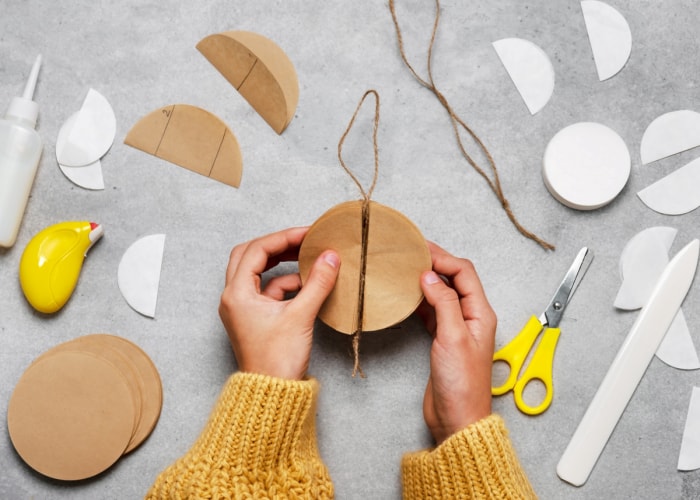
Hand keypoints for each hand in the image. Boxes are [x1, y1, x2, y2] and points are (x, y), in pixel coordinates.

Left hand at [219, 227, 339, 379]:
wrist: (272, 394)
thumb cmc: (277, 360)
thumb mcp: (301, 316)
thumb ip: (318, 283)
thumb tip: (331, 257)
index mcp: (237, 294)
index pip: (257, 250)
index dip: (284, 237)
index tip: (308, 234)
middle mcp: (233, 298)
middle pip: (250, 255)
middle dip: (278, 246)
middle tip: (303, 241)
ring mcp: (242, 308)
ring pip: (258, 273)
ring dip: (282, 264)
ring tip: (308, 259)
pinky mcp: (253, 318)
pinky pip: (267, 290)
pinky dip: (285, 283)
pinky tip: (307, 285)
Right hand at [417, 242, 495, 443]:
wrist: (457, 418)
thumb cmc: (462, 385)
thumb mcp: (452, 337)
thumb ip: (443, 303)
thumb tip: (430, 276)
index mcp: (480, 313)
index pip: (464, 273)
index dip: (443, 258)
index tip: (420, 250)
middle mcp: (471, 317)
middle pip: (454, 279)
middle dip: (435, 263)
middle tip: (411, 253)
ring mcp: (457, 328)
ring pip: (442, 293)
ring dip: (426, 280)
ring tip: (406, 270)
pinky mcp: (443, 339)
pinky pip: (433, 310)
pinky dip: (420, 300)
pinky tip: (407, 296)